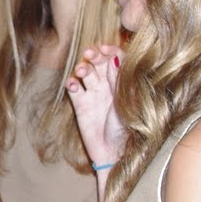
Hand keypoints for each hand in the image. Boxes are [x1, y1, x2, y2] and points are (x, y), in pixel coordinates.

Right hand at [66, 45, 125, 166]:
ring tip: (81, 72)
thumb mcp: (129, 102)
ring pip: (85, 73)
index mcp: (123, 83)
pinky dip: (71, 84)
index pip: (117, 58)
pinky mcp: (80, 105)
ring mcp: (93, 94)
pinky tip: (72, 84)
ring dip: (82, 68)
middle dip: (94, 55)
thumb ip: (123, 80)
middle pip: (99, 62)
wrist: (114, 153)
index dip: (111, 50)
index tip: (105, 48)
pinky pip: (74, 90)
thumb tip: (116, 57)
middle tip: (90, 54)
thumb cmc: (127, 129)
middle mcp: (108, 85)